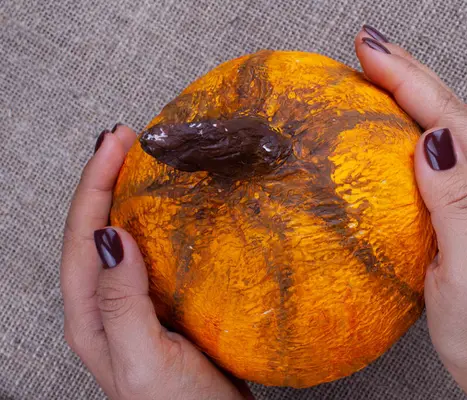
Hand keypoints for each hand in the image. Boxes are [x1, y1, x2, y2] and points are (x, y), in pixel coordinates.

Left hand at [60, 125, 252, 399]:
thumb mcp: (143, 358)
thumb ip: (121, 302)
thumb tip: (112, 236)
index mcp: (90, 316)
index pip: (82, 235)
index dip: (95, 183)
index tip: (115, 142)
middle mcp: (105, 306)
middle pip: (93, 229)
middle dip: (103, 179)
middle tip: (124, 139)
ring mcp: (133, 306)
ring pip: (120, 237)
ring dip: (124, 195)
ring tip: (139, 162)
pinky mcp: (161, 306)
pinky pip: (150, 253)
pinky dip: (154, 221)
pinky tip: (169, 210)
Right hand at [356, 27, 466, 398]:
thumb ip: (455, 200)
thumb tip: (431, 140)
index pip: (450, 116)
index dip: (408, 79)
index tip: (370, 52)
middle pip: (447, 110)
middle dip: (406, 71)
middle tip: (366, 45)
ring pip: (440, 126)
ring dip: (407, 91)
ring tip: (376, 67)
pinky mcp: (459, 206)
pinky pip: (430, 154)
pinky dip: (405, 126)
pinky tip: (390, 121)